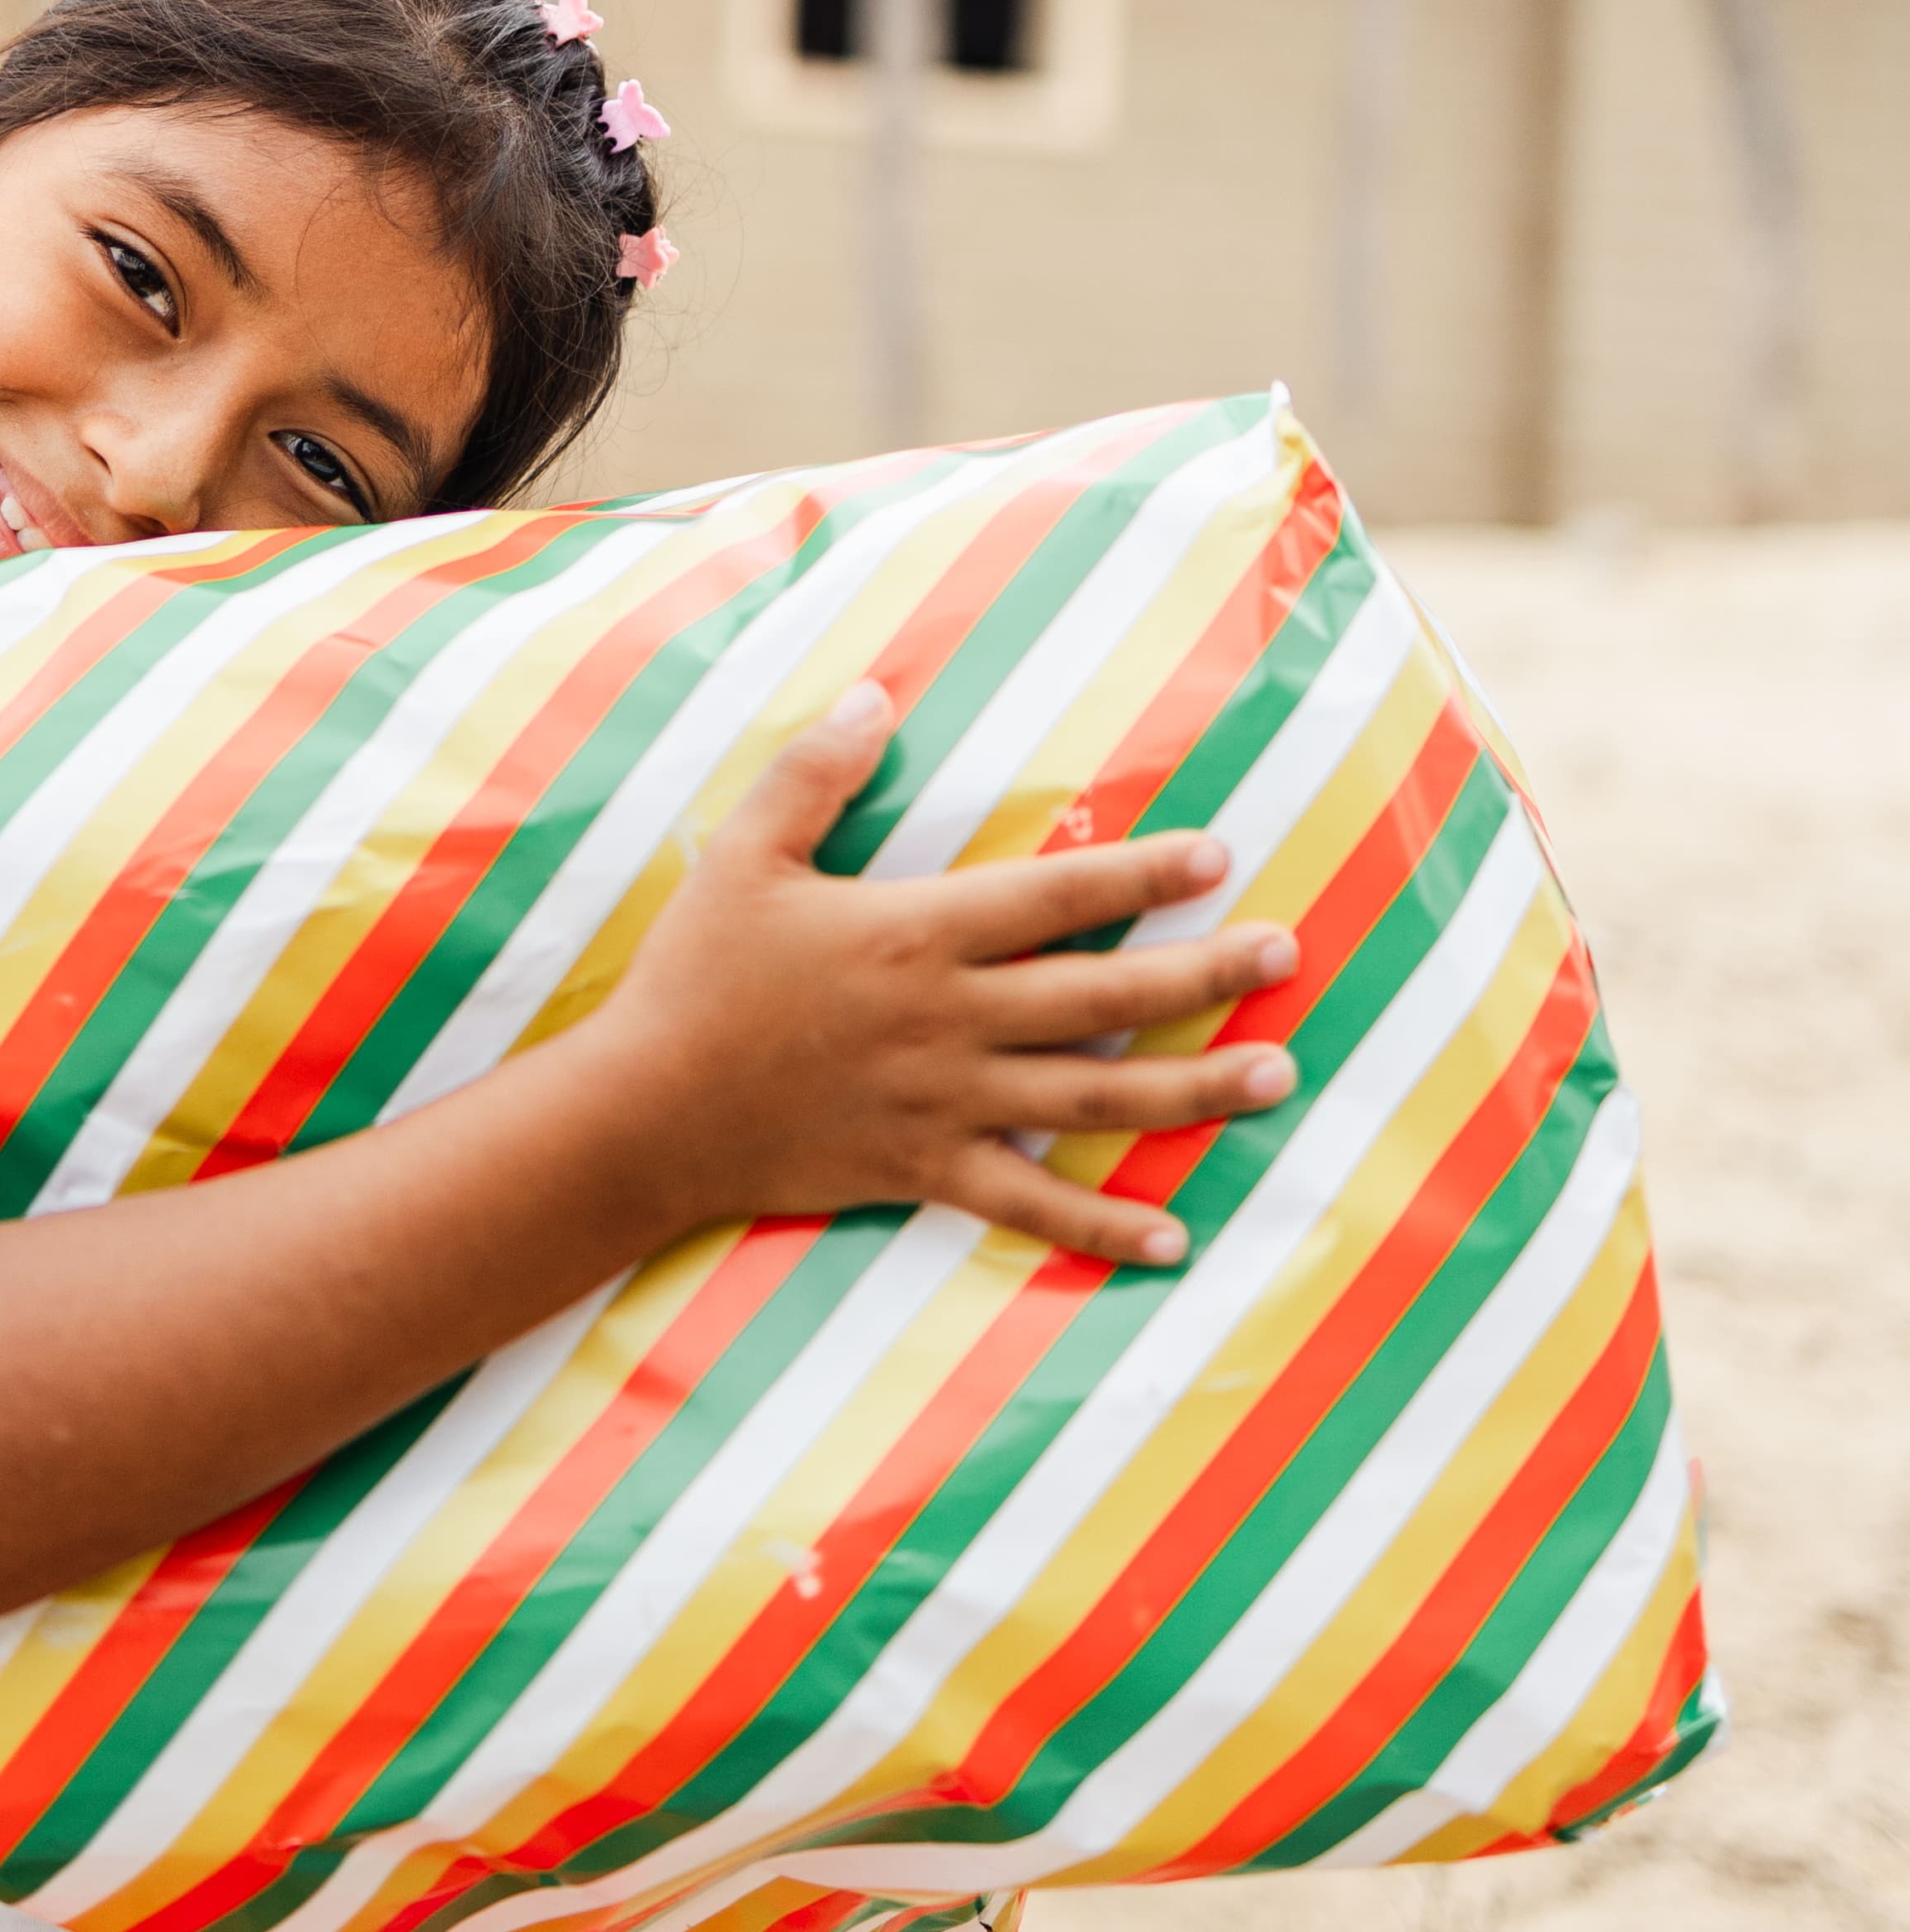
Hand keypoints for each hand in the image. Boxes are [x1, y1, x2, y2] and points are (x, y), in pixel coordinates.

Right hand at [589, 686, 1298, 1271]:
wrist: (645, 1111)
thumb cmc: (694, 975)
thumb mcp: (744, 854)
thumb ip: (815, 772)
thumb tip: (876, 695)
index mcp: (915, 932)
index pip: (1056, 898)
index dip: (1142, 877)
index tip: (1218, 858)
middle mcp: (948, 1019)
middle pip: (1104, 997)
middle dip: (1205, 975)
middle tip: (1286, 956)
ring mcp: (945, 1102)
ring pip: (1094, 1097)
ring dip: (1193, 1089)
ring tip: (1273, 1076)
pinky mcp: (924, 1169)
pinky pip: (1031, 1200)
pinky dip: (1103, 1224)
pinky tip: (1174, 1236)